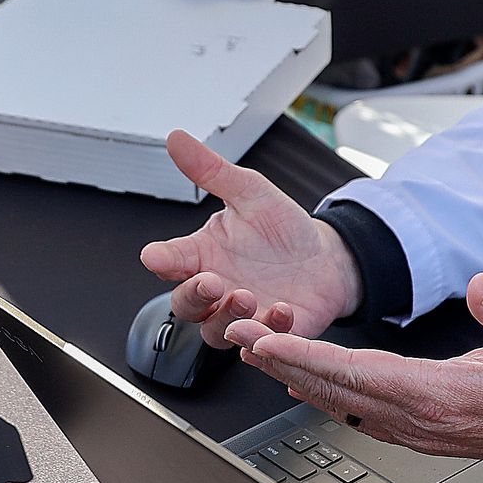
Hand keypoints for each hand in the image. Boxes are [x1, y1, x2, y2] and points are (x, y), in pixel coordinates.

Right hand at [139, 130, 360, 346]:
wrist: (326, 260)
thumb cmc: (282, 230)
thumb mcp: (251, 192)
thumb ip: (212, 171)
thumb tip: (177, 138)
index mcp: (202, 255)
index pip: (169, 261)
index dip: (161, 260)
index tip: (156, 256)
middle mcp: (215, 289)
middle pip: (184, 305)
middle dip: (194, 296)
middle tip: (212, 282)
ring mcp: (240, 316)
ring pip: (216, 332)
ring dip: (227, 318)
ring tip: (247, 298)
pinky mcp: (268, 334)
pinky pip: (259, 344)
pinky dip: (268, 332)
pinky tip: (282, 311)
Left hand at [230, 274, 482, 470]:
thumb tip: (481, 283)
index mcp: (438, 395)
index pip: (357, 374)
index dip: (308, 356)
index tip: (269, 341)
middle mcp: (417, 418)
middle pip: (334, 389)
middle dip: (283, 362)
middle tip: (239, 339)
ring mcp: (415, 429)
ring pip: (339, 403)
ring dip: (295, 377)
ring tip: (256, 353)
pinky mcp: (418, 429)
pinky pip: (358, 412)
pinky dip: (324, 395)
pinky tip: (301, 383)